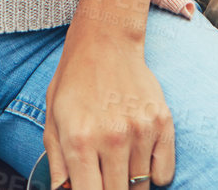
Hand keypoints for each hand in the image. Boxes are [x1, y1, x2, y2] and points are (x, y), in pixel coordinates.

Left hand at [42, 28, 174, 189]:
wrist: (106, 42)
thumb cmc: (75, 82)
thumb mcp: (53, 122)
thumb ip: (57, 166)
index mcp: (80, 140)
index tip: (91, 189)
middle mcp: (112, 137)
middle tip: (103, 177)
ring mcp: (141, 130)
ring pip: (142, 187)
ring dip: (130, 184)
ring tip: (118, 165)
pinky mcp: (163, 123)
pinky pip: (164, 173)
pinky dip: (153, 174)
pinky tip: (138, 158)